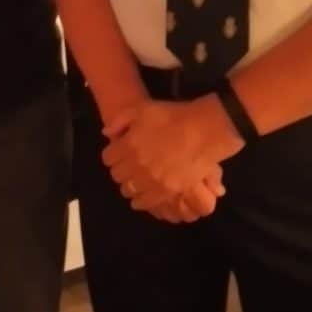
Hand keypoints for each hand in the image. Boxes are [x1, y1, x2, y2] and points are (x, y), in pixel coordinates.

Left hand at [102, 96, 240, 221]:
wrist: (204, 130)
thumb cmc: (174, 116)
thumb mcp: (143, 109)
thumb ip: (120, 120)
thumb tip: (106, 134)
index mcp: (128, 144)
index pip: (108, 158)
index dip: (113, 155)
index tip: (120, 154)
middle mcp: (136, 164)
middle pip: (117, 175)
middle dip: (121, 170)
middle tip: (129, 167)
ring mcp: (151, 179)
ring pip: (129, 190)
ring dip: (130, 185)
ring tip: (137, 181)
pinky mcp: (166, 191)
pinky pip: (146, 202)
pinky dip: (141, 200)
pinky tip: (143, 197)